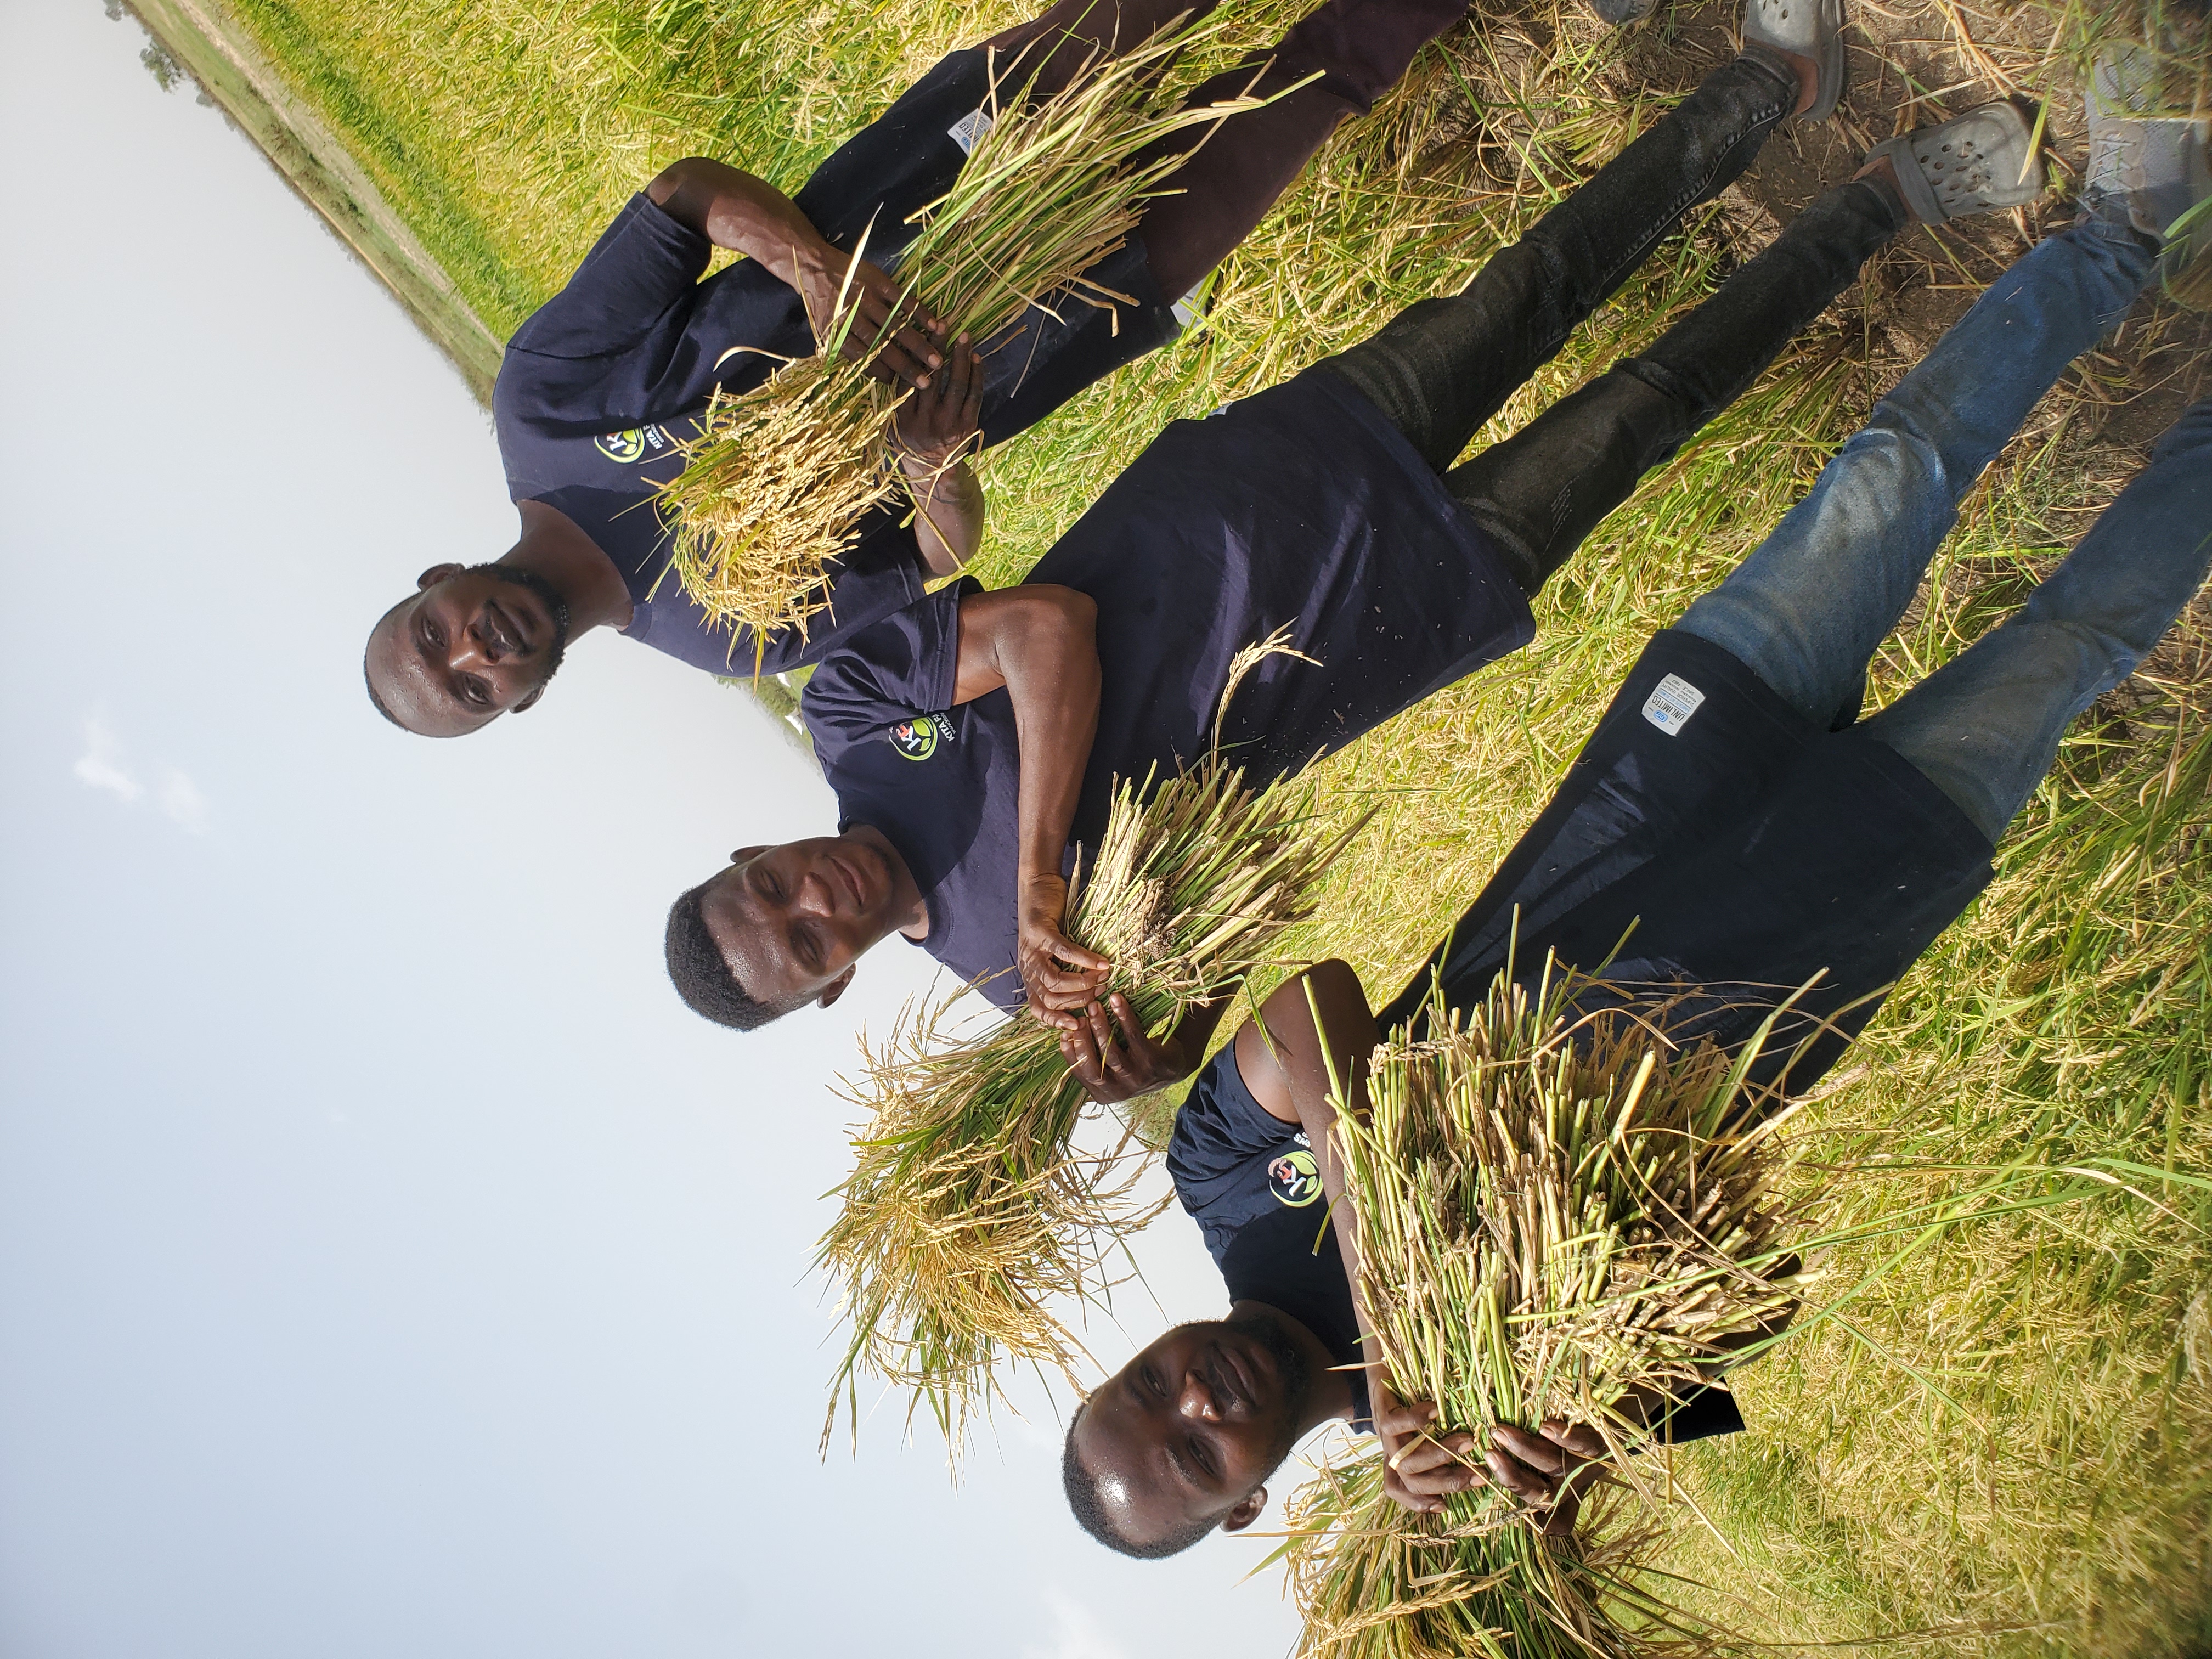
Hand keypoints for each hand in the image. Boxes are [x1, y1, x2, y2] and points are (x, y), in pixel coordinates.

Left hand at [790, 239, 945, 389]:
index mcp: (837, 332)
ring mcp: (867, 298)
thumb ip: (847, 348)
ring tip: (935, 360)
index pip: (863, 358)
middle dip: (906, 365)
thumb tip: (873, 372)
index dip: (882, 373)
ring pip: (896, 326)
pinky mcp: (878, 282)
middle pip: (883, 346)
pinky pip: (902, 300)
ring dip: (918, 345)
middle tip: (926, 381)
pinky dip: (918, 313)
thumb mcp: (826, 329)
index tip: (900, 386)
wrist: (815, 267)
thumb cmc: (823, 304)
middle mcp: (853, 317)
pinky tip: (933, 326)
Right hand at [893, 335, 982, 466]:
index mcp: (903, 417)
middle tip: (942, 324)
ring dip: (960, 357)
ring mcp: (948, 424)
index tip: (916, 331)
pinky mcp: (968, 426)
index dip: (913, 354)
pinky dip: (976, 375)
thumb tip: (895, 359)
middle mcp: (925, 421)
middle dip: (937, 348)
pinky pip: (974, 395)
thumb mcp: (894, 423)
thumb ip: (895, 397)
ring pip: (955, 384)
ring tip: (964, 336)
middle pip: (931, 376)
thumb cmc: (911, 440)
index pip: (907, 378)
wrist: (934, 472)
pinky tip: (977, 358)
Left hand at [1016, 873, 1109, 1023]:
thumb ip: (1066, 971)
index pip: (1038, 1009)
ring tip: (1103, 977)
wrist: (1038, 886)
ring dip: (1082, 983)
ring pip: (1054, 981)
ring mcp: (1032, 950)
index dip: (1057, 1021)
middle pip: (1051, 999)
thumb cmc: (1051, 920)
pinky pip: (1064, 953)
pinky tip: (1101, 962)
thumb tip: (1092, 993)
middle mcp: (1027, 967)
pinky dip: (1084, 960)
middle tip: (1101, 991)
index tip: (1080, 1025)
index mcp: (1030, 976)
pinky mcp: (1041, 932)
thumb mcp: (1055, 952)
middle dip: (1079, 1000)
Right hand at [1057, 993, 1191, 1103]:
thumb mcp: (1112, 1068)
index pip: (1081, 1074)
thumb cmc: (1135, 1061)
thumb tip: (1066, 1034)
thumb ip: (1092, 1057)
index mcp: (1105, 1094)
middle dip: (1083, 1040)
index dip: (1070, 1053)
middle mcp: (1120, 1091)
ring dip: (1101, 1027)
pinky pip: (1134, 1036)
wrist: (1175, 1065)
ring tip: (1095, 1006)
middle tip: (1079, 1017)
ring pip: (1111, 1053)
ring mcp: (1138, 1078)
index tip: (1063, 1032)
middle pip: (1093, 1067)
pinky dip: (1123, 1016)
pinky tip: (1117, 1000)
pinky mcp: (1153, 1062)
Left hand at [1373, 1383, 1481, 1515]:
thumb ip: (1445, 1446)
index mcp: (1400, 1459)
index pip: (1401, 1490)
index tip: (1446, 1507)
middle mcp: (1391, 1451)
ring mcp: (1384, 1434)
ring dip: (1440, 1454)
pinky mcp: (1380, 1411)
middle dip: (1448, 1482)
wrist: (1383, 1366)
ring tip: (1467, 1441)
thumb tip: (1482, 1462)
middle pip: (1413, 1482)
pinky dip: (1416, 1419)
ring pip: (1407, 1460)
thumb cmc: (1413, 1397)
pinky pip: (1394, 1423)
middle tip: (1479, 1473)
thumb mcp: (1431, 1426)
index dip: (1419, 1504)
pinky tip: (1435, 1411)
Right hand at [1484, 1419, 1609, 1537]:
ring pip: (1556, 1469)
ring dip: (1525, 1451)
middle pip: (1543, 1496)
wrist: (1625, 1412)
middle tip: (1489, 1454)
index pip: (1554, 1522)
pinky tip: (1545, 1427)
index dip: (1531, 1522)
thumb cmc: (1576, 1433)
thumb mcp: (1552, 1455)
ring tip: (1501, 1432)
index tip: (1497, 1498)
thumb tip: (1480, 1469)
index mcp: (1567, 1495)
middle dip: (1511, 1478)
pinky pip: (1585, 1447)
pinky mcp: (1605, 1444)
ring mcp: (1591, 1467)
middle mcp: (1577, 1486)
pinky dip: (1565, 1439)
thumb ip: (1522, 1463)